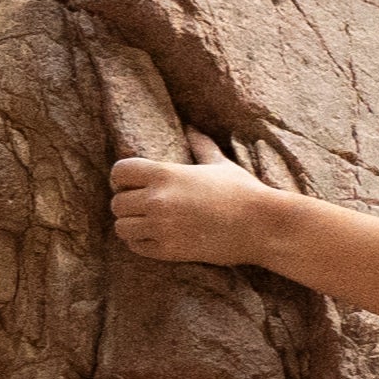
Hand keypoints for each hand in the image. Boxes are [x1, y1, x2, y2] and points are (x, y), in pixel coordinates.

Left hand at [110, 149, 290, 267]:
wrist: (261, 226)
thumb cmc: (243, 192)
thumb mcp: (220, 165)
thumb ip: (201, 146)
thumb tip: (192, 128)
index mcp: (166, 174)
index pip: (120, 172)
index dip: (122, 178)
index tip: (131, 184)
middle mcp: (158, 199)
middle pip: (117, 203)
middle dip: (127, 204)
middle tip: (141, 206)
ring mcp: (161, 227)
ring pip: (121, 227)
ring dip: (132, 225)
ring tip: (146, 223)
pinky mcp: (168, 250)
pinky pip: (136, 246)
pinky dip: (141, 242)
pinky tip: (155, 237)